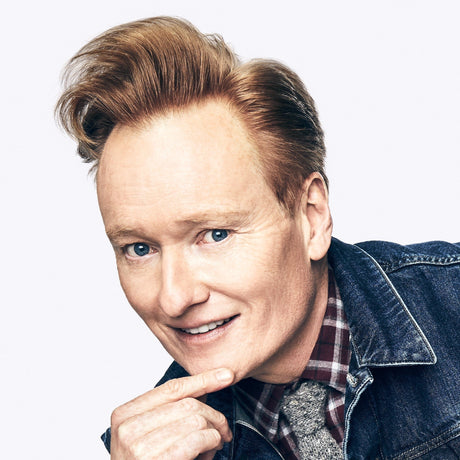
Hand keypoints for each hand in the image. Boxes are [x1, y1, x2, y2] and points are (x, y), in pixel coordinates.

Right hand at [110, 368, 233, 459]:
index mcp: (124, 414)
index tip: (225, 375)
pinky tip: (210, 450)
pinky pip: (196, 439)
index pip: (172, 388)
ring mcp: (137, 447)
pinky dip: (211, 442)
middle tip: (222, 429)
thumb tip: (207, 385)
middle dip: (213, 415)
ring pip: (195, 420)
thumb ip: (171, 411)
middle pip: (188, 404)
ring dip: (213, 432)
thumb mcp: (151, 434)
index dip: (203, 380)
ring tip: (213, 445)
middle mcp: (127, 427)